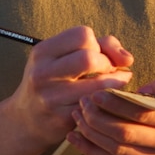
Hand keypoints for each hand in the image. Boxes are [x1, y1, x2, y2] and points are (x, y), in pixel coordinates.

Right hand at [8, 28, 133, 147]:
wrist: (26, 120)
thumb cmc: (53, 81)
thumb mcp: (63, 57)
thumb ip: (101, 46)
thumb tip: (128, 59)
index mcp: (43, 51)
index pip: (83, 35)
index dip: (98, 44)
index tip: (99, 55)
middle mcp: (42, 73)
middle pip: (89, 58)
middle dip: (107, 64)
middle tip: (110, 71)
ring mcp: (51, 97)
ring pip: (98, 85)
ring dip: (115, 83)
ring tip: (117, 83)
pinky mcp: (62, 118)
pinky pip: (96, 106)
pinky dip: (108, 100)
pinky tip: (105, 100)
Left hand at [64, 73, 154, 154]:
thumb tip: (142, 89)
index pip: (142, 115)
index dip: (116, 104)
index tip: (98, 91)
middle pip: (125, 134)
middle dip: (98, 118)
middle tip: (83, 102)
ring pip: (116, 150)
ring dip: (92, 133)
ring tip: (78, 115)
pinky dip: (93, 150)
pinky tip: (76, 138)